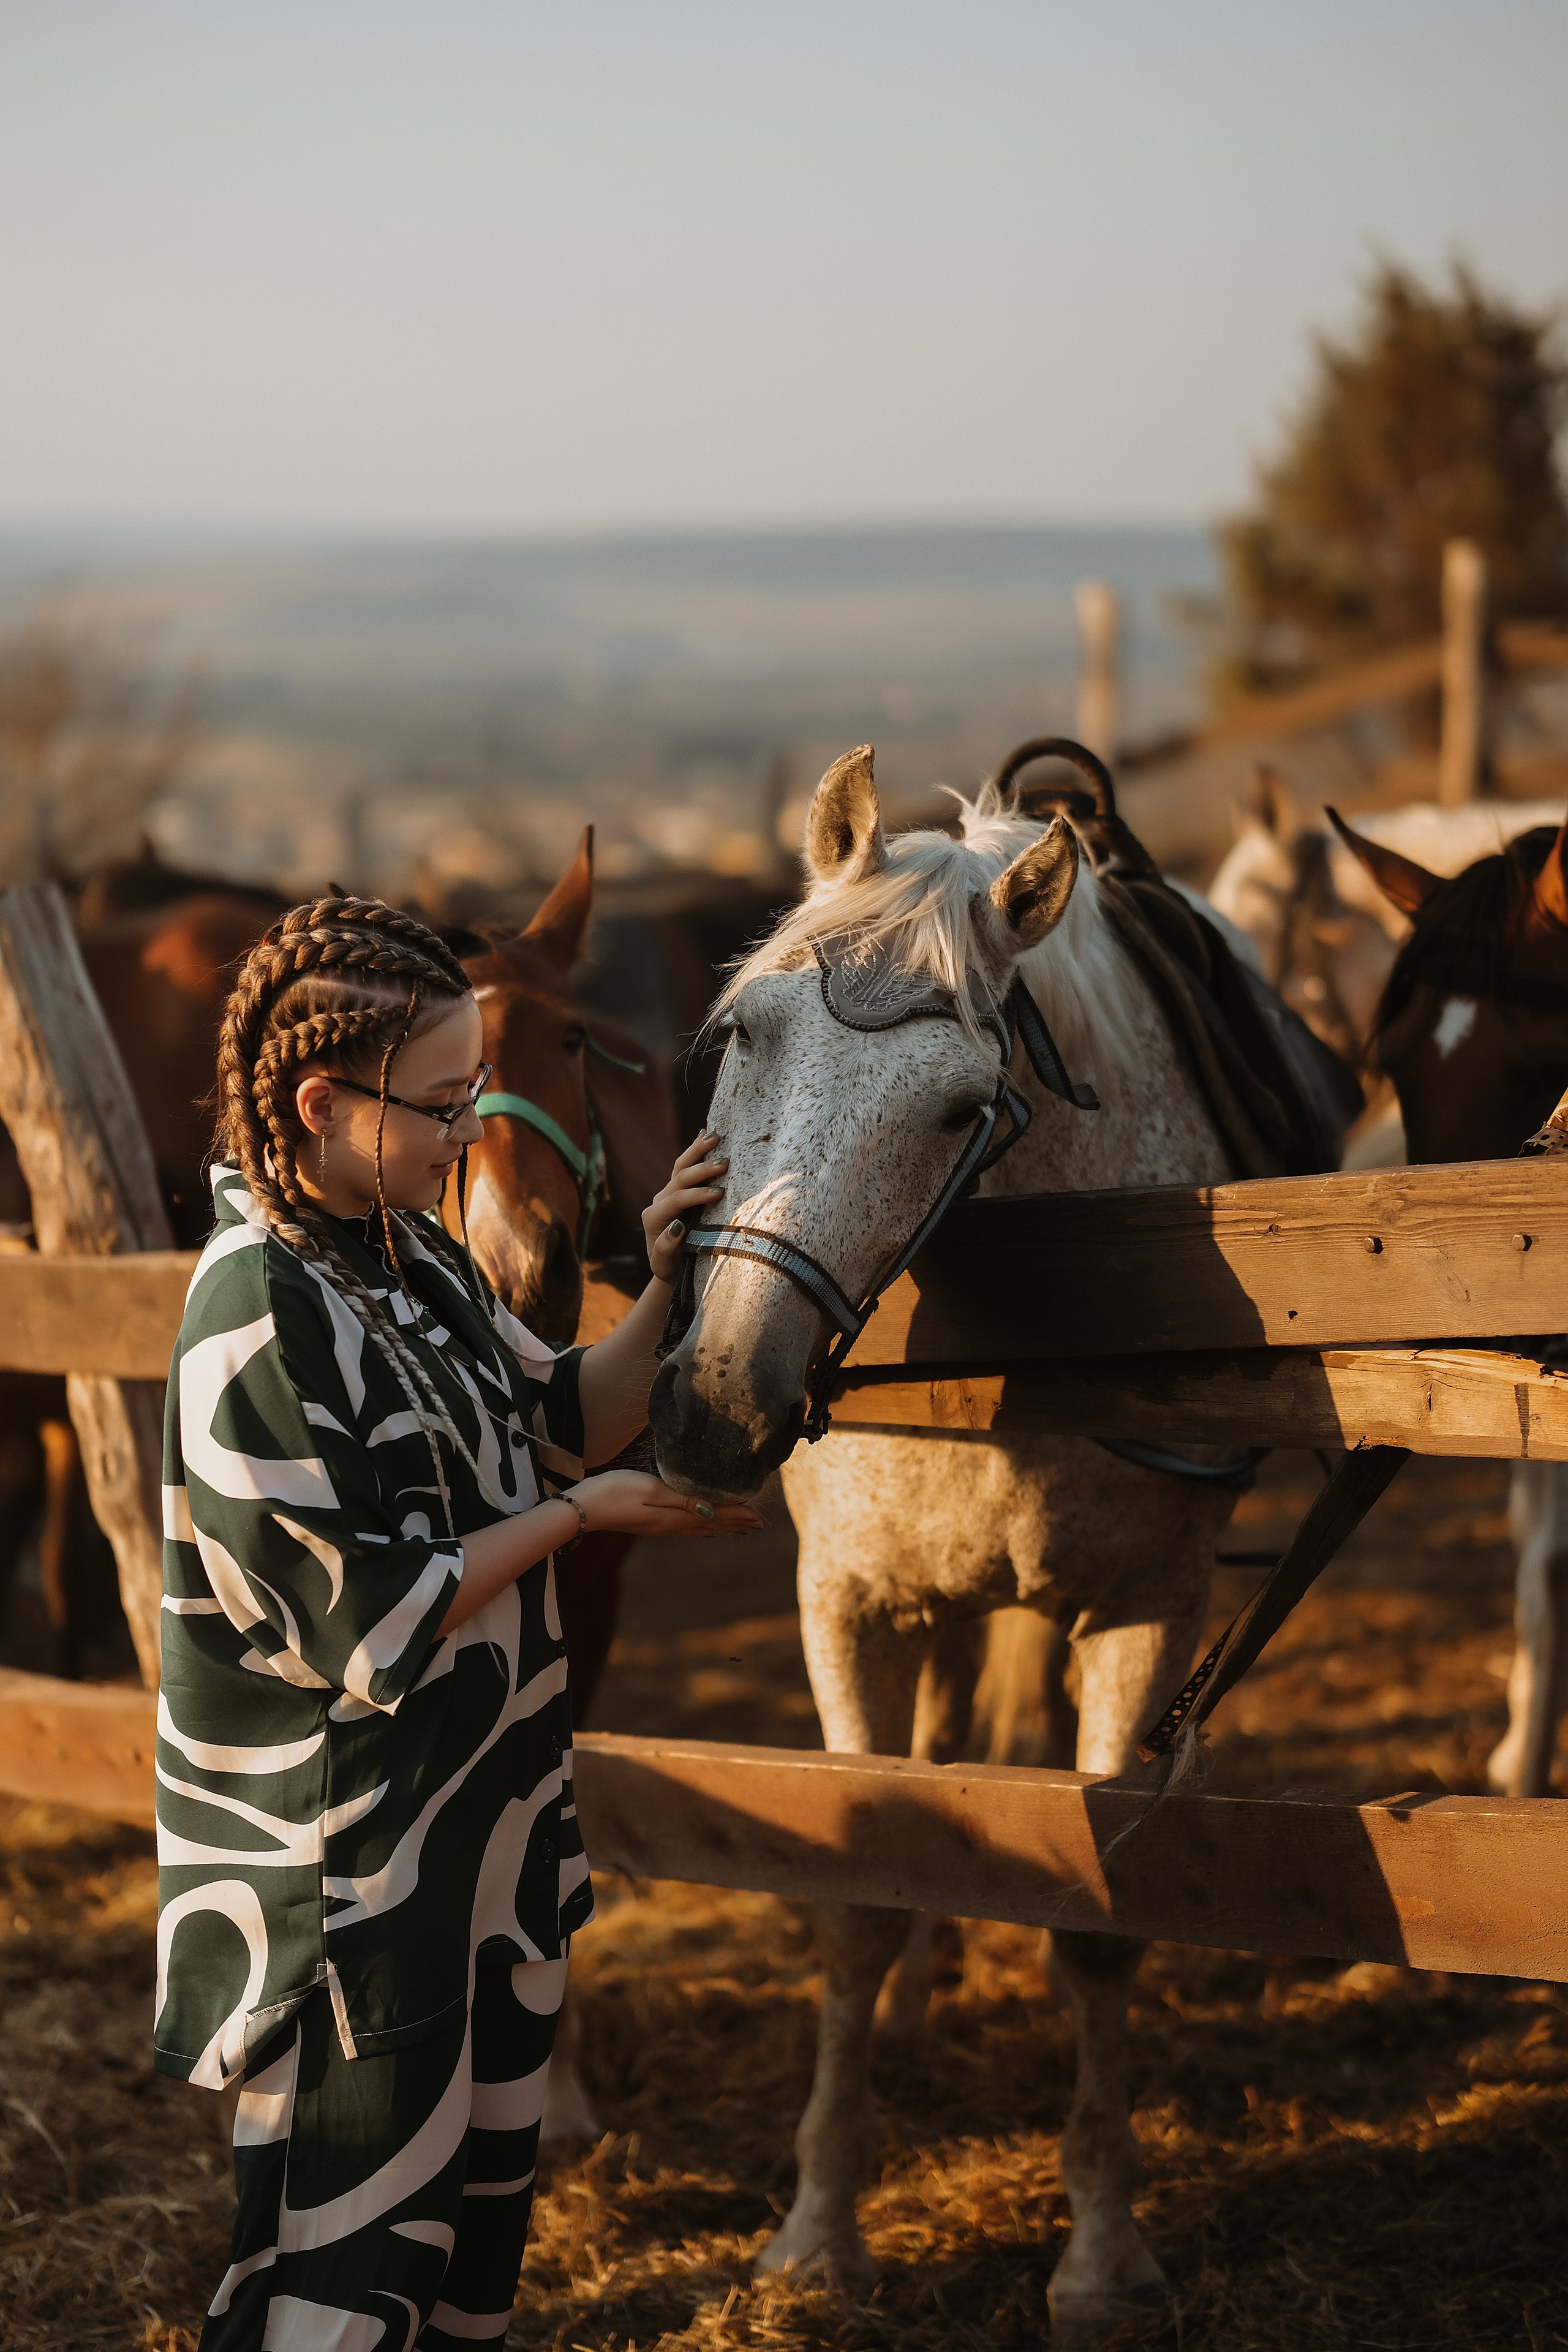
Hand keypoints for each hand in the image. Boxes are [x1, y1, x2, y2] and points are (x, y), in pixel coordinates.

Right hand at [568, 1468, 761, 1539]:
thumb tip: (711, 1512)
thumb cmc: (614, 1492)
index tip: (759, 1517)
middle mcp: (671, 1523)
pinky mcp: (649, 1522)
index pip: (714, 1514)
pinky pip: (684, 1527)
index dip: (737, 1514)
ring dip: (720, 1525)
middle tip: (757, 1524)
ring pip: (698, 1526)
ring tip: (737, 1527)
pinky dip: (700, 1526)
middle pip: (710, 1523)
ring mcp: (660, 1525)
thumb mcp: (651, 1491)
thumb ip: (681, 1500)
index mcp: (674, 1515)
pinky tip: (700, 1528)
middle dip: (734, 1522)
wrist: (583, 1509)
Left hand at [642, 1131, 727, 1284]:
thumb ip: (666, 1248)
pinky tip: (704, 1134)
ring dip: (698, 1151)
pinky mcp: (676, 1191)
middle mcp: (658, 1202)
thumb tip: (676, 1226)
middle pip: (678, 1178)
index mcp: (653, 1218)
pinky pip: (683, 1167)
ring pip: (680, 1167)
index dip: (696, 1194)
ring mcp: (667, 1194)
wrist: (669, 1268)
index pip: (676, 1199)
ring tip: (715, 1136)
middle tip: (724, 1163)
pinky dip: (694, 1150)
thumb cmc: (670, 1269)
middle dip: (701, 1169)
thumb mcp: (664, 1265)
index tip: (719, 1193)